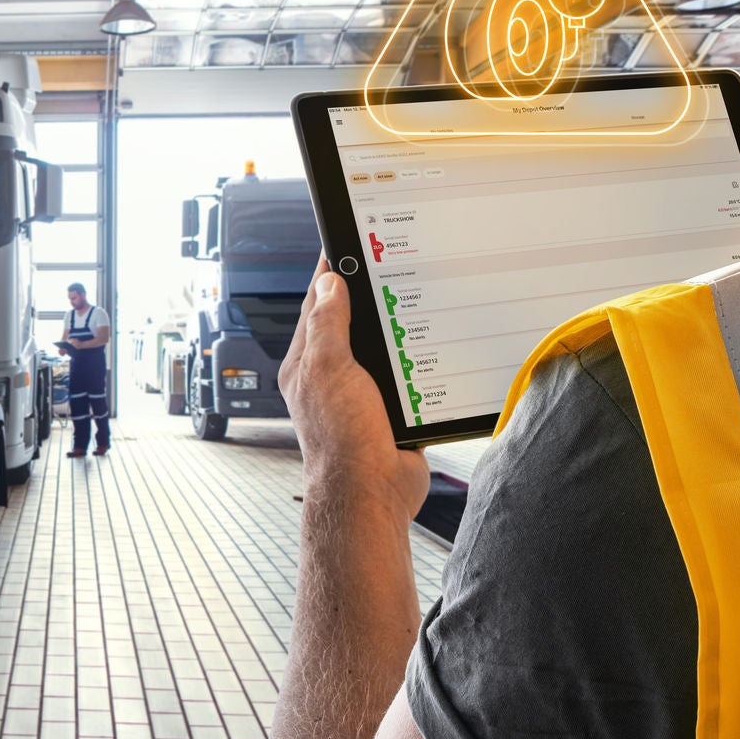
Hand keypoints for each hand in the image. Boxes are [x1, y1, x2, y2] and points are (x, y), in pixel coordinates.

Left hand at [279, 257, 429, 517]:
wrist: (371, 494)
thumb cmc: (342, 440)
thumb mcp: (330, 369)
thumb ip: (328, 324)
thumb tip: (328, 283)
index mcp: (307, 363)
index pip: (318, 304)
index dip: (332, 273)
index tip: (348, 243)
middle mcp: (332, 376)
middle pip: (351, 322)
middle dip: (368, 294)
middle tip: (390, 262)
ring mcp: (362, 393)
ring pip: (381, 346)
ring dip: (396, 327)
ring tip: (414, 295)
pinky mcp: (391, 409)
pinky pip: (405, 373)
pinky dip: (418, 359)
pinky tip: (432, 344)